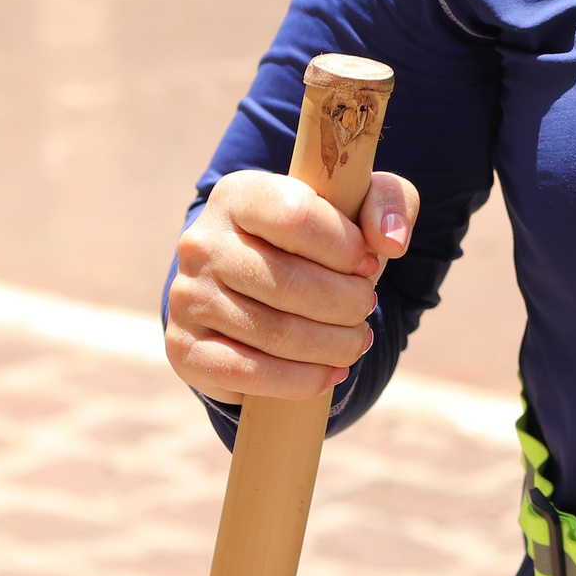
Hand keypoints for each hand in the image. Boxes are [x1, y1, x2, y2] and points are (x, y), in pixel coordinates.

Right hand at [164, 166, 419, 404]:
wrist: (257, 288)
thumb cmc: (318, 240)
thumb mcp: (359, 204)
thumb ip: (389, 203)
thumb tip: (390, 242)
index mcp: (239, 194)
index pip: (295, 216)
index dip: (344, 247)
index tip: (368, 263)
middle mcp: (201, 242)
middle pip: (288, 282)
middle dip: (347, 304)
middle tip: (367, 309)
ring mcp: (186, 297)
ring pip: (274, 332)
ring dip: (332, 345)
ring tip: (356, 342)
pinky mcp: (185, 349)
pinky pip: (246, 372)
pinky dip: (300, 380)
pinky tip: (329, 374)